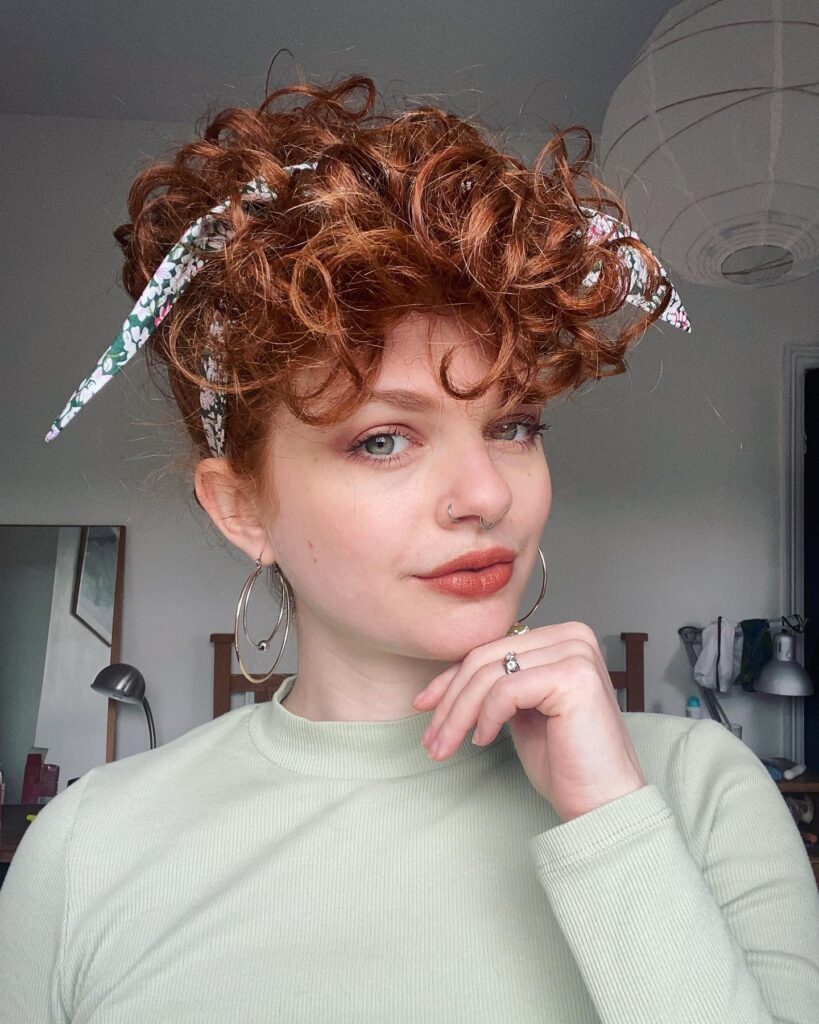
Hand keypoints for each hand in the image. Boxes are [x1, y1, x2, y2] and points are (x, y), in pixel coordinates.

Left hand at [412, 621, 645, 822]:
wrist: (603, 803)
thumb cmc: (566, 763)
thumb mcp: (520, 712)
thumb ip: (498, 684)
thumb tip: (449, 678)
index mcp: (561, 638)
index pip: (492, 648)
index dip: (451, 678)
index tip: (424, 706)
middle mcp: (573, 636)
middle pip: (486, 658)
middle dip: (448, 700)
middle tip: (430, 738)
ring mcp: (576, 652)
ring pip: (490, 674)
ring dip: (457, 714)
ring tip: (446, 746)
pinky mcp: (574, 676)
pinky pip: (506, 690)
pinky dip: (485, 718)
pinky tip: (483, 741)